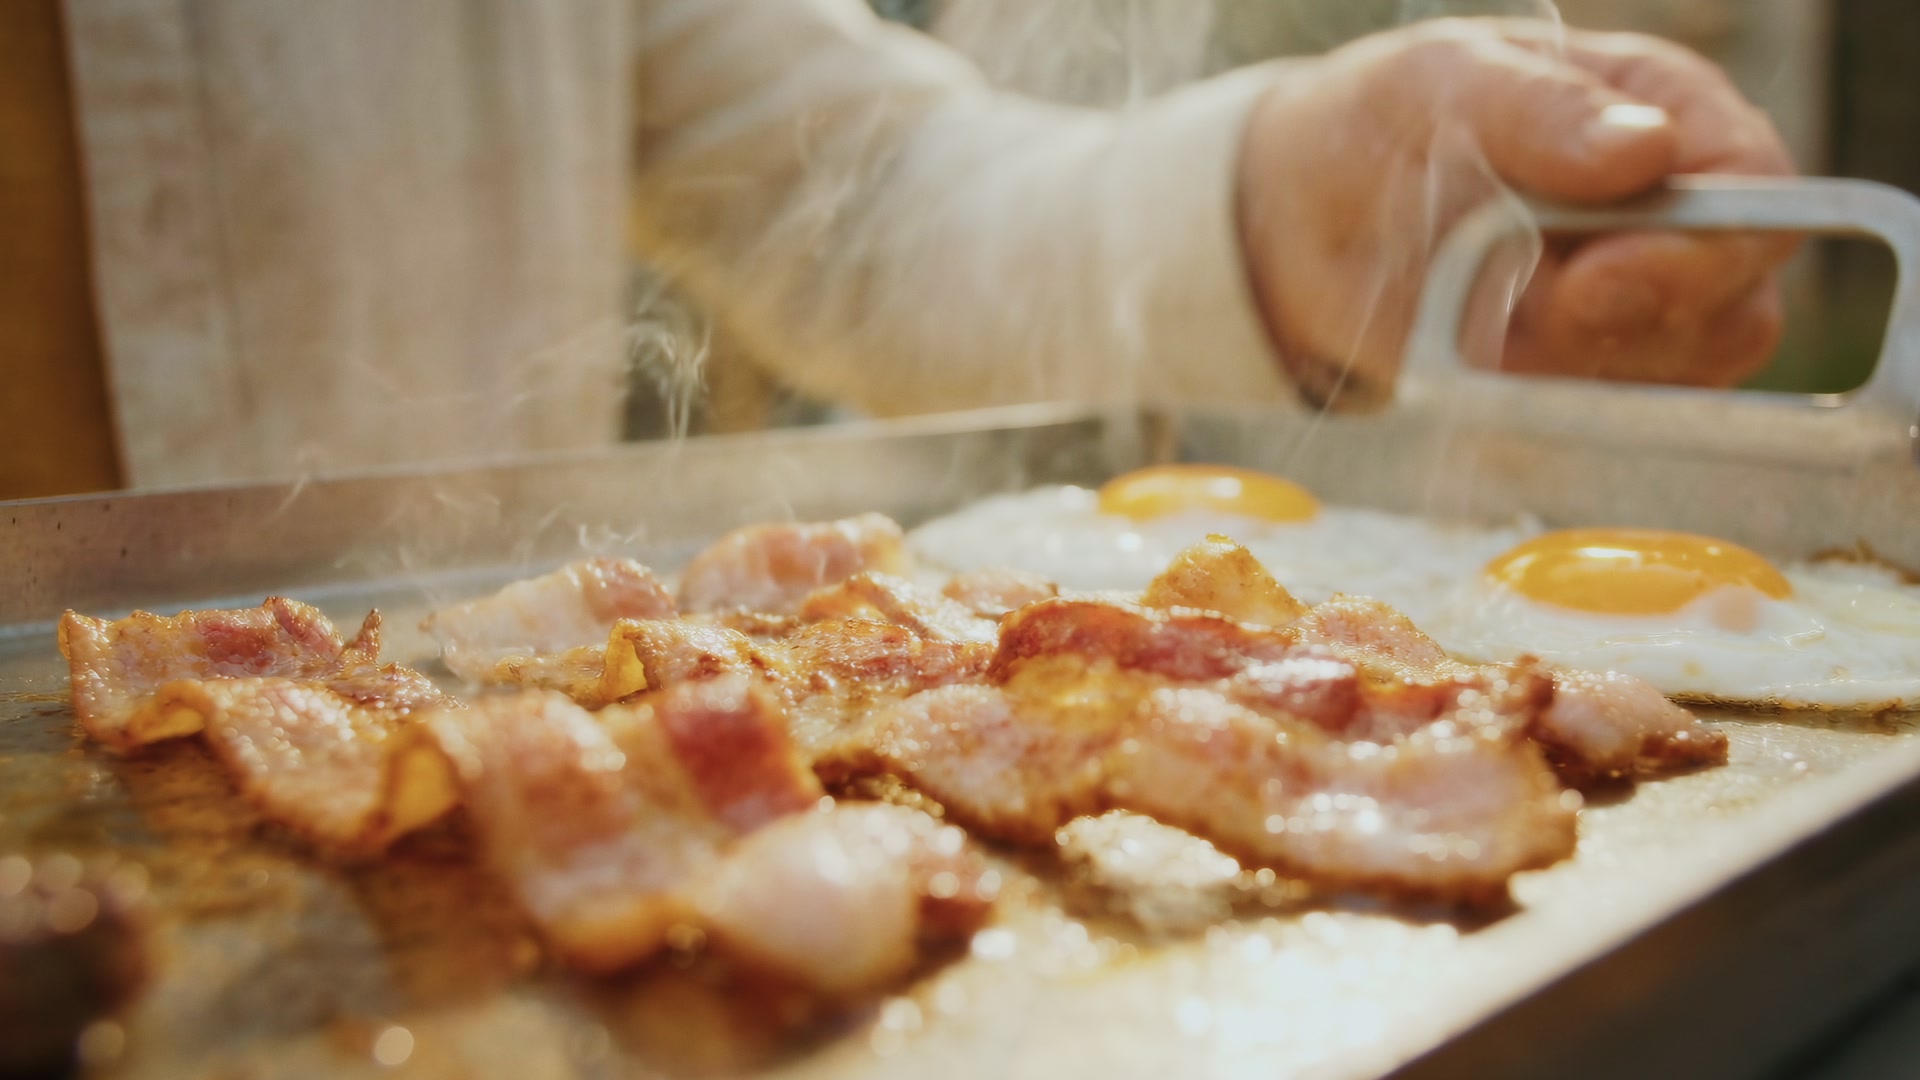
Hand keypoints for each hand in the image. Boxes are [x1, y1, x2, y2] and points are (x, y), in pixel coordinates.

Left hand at [1235, 18, 1795, 407]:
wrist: (1305, 213)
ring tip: (1475, 311)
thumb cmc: (1391, 119)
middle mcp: (1675, 223)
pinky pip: (1589, 423)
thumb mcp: (1448, 80)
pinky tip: (1468, 360)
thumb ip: (1541, 110)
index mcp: (1671, 118)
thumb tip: (1645, 147)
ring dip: (1570, 368)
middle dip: (1634, 324)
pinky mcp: (1579, 382)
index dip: (1704, 250)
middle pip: (1734, 309)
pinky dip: (1529, 404)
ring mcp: (1635, 314)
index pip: (1755, 192)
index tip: (1596, 278)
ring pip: (1667, 381)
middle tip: (1535, 307)